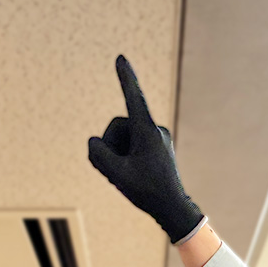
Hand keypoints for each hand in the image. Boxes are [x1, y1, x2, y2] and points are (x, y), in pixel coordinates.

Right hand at [88, 55, 204, 243]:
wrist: (172, 208)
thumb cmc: (147, 191)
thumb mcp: (116, 174)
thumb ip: (98, 154)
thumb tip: (94, 142)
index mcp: (148, 132)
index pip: (133, 98)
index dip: (126, 77)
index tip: (121, 58)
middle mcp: (155, 130)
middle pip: (117, 127)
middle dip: (111, 147)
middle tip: (118, 172)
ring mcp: (157, 138)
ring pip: (123, 138)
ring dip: (118, 155)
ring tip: (128, 175)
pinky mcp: (157, 147)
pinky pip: (132, 145)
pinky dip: (125, 158)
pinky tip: (133, 175)